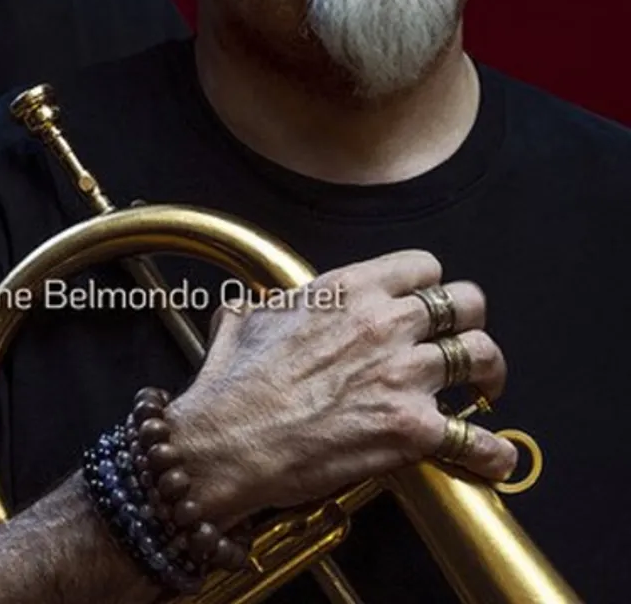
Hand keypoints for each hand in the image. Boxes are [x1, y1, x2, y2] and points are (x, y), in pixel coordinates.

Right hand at [168, 250, 517, 522]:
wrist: (230, 440)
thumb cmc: (234, 383)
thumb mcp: (244, 321)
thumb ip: (265, 307)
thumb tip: (251, 308)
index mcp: (348, 289)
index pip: (421, 266)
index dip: (428, 285)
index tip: (426, 303)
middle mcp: (385, 322)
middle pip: (467, 302)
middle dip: (470, 320)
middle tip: (462, 340)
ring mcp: (403, 374)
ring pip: (483, 356)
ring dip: (489, 374)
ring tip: (486, 389)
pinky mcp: (411, 429)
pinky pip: (479, 439)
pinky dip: (492, 452)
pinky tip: (493, 457)